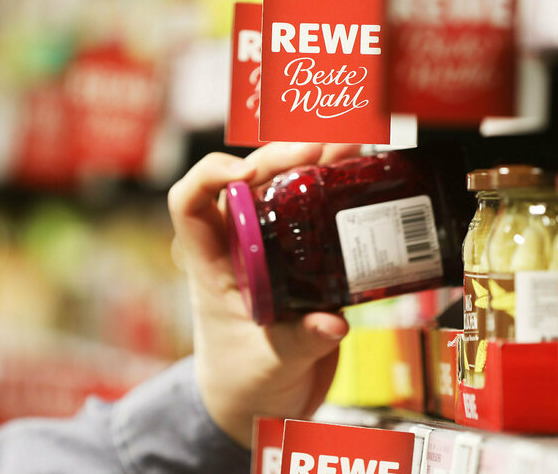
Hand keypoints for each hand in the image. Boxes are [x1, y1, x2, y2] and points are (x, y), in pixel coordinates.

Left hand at [168, 142, 361, 446]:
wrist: (262, 408)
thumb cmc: (243, 384)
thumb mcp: (268, 365)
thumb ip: (299, 343)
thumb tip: (332, 324)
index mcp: (214, 266)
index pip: (190, 202)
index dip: (210, 175)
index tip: (248, 174)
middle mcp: (241, 248)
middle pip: (250, 182)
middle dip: (280, 157)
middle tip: (320, 147)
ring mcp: (276, 253)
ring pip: (287, 191)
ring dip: (316, 165)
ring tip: (352, 148)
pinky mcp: (309, 264)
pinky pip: (322, 219)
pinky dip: (342, 193)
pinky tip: (367, 176)